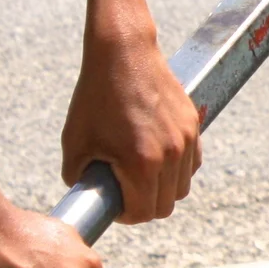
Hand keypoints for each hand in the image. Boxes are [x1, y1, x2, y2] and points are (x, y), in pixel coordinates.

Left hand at [63, 24, 201, 222]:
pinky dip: (177, 169)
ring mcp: (186, 139)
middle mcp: (171, 155)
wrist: (124, 53)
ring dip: (162, 188)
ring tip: (141, 173)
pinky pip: (192, 162)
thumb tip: (89, 198)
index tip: (115, 204)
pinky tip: (157, 156)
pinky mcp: (193, 124)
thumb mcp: (75, 143)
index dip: (125, 215)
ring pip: (182, 186)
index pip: (143, 213)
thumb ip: (80, 179)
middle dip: (144, 205)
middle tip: (125, 191)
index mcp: (141, 163)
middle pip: (166, 205)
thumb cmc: (95, 97)